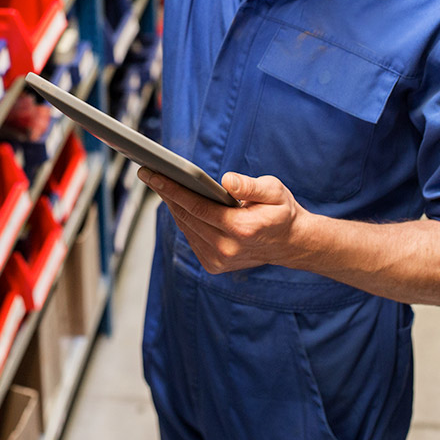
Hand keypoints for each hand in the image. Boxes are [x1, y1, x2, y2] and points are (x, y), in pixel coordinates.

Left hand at [138, 169, 307, 274]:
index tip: (153, 174)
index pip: (198, 207)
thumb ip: (250, 186)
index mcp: (242, 230)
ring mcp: (219, 261)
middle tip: (150, 173)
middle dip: (166, 193)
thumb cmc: (281, 212)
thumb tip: (226, 181)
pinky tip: (178, 203)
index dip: (172, 190)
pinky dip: (184, 219)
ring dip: (173, 206)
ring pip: (186, 228)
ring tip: (161, 184)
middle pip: (186, 217)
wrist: (289, 243)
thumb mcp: (274, 191)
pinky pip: (191, 237)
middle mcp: (227, 249)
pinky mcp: (214, 265)